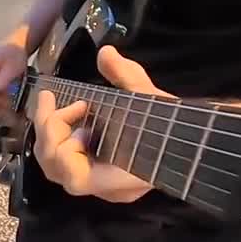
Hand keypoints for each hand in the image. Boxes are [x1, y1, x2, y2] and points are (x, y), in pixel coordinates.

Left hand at [31, 45, 172, 202]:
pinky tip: (74, 114)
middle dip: (51, 130)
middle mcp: (107, 188)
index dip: (65, 147)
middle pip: (57, 170)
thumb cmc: (170, 123)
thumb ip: (126, 75)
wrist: (189, 139)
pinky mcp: (95, 174)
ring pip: (55, 166)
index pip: (76, 178)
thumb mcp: (150, 97)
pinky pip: (64, 161)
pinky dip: (60, 136)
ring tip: (73, 106)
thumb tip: (105, 53)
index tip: (82, 108)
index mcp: (123, 178)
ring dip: (53, 131)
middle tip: (61, 100)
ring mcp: (100, 184)